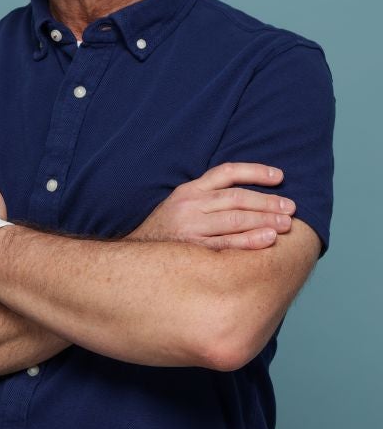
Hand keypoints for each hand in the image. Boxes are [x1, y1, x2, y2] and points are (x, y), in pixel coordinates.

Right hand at [128, 162, 293, 249]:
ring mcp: (191, 226)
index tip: (279, 176)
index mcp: (189, 190)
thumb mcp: (180, 205)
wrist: (138, 257)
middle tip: (291, 207)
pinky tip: (268, 239)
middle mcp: (190, 204)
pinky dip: (250, 240)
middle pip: (236, 198)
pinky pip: (227, 243)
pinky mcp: (194, 248)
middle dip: (267, 201)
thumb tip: (249, 197)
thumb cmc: (167, 232)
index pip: (226, 172)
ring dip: (265, 220)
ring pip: (235, 219)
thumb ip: (208, 198)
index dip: (255, 171)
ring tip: (287, 223)